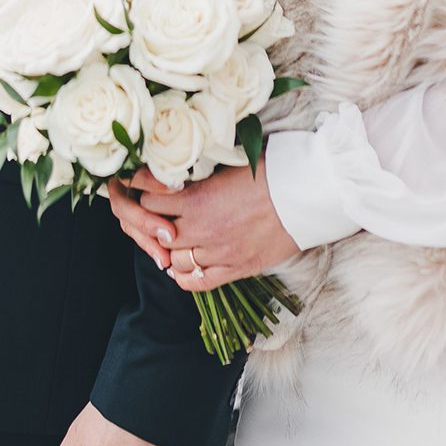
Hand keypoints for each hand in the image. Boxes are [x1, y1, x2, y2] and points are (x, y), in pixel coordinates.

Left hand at [108, 150, 299, 290]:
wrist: (305, 195)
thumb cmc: (270, 171)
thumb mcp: (227, 164)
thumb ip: (197, 172)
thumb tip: (174, 167)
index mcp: (197, 199)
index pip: (148, 198)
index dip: (141, 190)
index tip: (140, 184)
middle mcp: (202, 229)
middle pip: (155, 232)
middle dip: (147, 221)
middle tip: (149, 212)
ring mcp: (218, 253)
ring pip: (172, 259)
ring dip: (167, 247)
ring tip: (170, 235)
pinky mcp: (235, 270)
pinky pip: (195, 282)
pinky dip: (183, 274)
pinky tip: (183, 263)